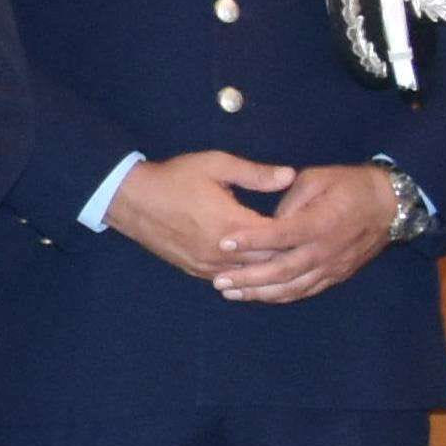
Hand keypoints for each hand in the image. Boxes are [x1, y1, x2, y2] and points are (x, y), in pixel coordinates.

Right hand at [103, 152, 300, 283]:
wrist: (131, 199)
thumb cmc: (175, 177)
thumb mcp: (216, 165)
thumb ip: (255, 174)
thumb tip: (290, 176)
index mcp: (232, 225)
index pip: (277, 238)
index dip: (297, 235)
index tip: (314, 228)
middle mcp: (222, 252)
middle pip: (267, 263)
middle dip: (288, 257)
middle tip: (311, 251)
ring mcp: (207, 264)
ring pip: (249, 277)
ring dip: (269, 272)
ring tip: (291, 267)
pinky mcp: (195, 270)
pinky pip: (229, 280)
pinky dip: (246, 278)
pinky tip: (259, 273)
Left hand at [213, 164, 403, 304]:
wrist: (389, 205)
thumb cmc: (348, 185)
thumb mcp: (316, 179)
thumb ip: (289, 199)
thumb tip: (267, 221)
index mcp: (320, 222)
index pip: (280, 235)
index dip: (251, 240)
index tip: (223, 242)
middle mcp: (325, 250)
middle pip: (282, 270)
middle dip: (248, 278)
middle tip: (219, 281)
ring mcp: (332, 266)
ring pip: (292, 287)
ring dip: (259, 293)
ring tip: (230, 292)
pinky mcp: (335, 275)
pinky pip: (305, 291)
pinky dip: (279, 297)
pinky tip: (257, 296)